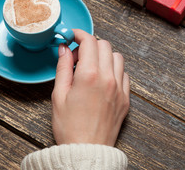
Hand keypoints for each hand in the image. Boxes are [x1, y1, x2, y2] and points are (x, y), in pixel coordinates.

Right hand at [51, 29, 129, 146]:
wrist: (87, 150)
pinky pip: (124, 74)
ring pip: (117, 57)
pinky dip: (114, 70)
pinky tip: (103, 79)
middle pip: (104, 45)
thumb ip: (63, 67)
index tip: (74, 36)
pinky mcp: (126, 98)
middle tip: (79, 56)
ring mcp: (119, 88)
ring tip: (91, 67)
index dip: (80, 35)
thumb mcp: (59, 95)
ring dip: (104, 56)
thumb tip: (65, 49)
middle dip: (90, 44)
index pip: (89, 41)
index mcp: (89, 76)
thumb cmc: (70, 127)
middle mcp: (108, 78)